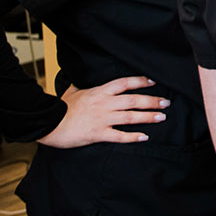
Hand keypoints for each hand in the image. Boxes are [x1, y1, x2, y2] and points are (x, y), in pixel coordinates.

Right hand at [38, 76, 169, 147]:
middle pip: (133, 100)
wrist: (49, 123)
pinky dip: (133, 137)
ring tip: (162, 117)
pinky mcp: (98, 133)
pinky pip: (119, 135)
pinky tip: (144, 137)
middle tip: (166, 102)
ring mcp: (102, 118)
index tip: (154, 81)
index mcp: (99, 91)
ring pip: (130, 116)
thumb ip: (80, 85)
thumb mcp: (72, 91)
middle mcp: (104, 103)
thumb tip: (79, 78)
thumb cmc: (60, 108)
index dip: (140, 81)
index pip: (124, 83)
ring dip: (148, 117)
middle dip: (152, 101)